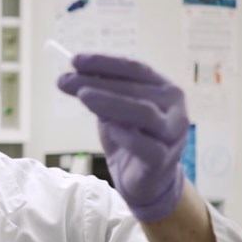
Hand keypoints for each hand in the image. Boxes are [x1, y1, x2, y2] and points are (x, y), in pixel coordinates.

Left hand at [58, 54, 188, 222]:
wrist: (143, 181)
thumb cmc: (129, 140)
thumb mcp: (112, 112)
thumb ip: (99, 93)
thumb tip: (70, 73)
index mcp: (164, 89)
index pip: (135, 68)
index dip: (105, 63)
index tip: (74, 60)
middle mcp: (174, 108)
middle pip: (135, 89)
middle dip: (97, 81)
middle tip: (66, 79)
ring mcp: (173, 134)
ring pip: (144, 112)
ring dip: (111, 101)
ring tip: (83, 96)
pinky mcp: (164, 160)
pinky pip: (147, 146)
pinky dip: (127, 135)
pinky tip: (110, 129)